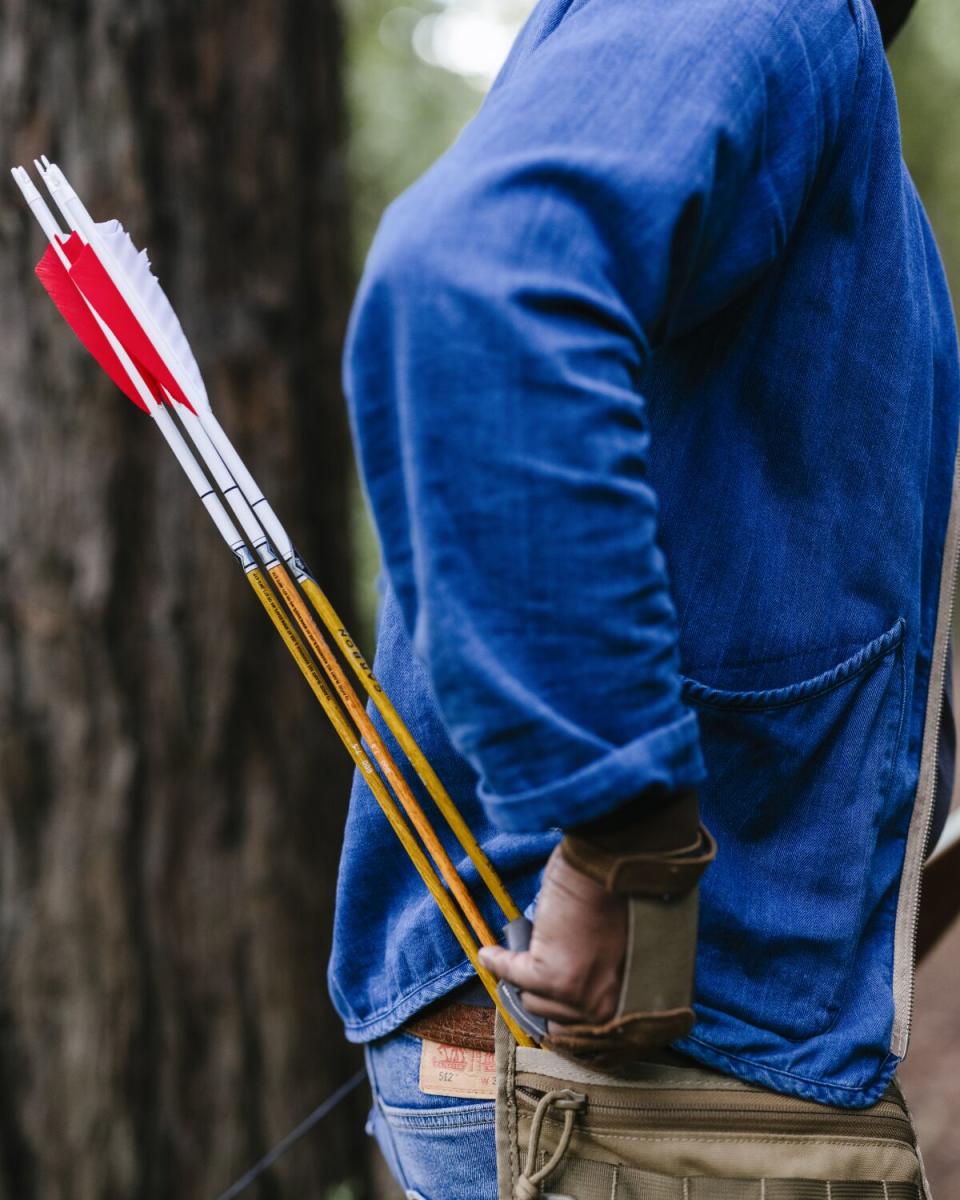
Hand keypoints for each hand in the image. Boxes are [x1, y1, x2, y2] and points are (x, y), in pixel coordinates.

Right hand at [478, 845, 627, 1027]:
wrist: (610, 868)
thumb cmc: (619, 899)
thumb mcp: (618, 953)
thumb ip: (600, 977)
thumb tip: (565, 988)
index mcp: (630, 1005)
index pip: (586, 1031)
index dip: (563, 1014)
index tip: (546, 1003)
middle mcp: (606, 1009)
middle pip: (556, 1021)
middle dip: (541, 998)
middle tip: (529, 978)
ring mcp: (578, 995)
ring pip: (533, 1001)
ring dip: (522, 981)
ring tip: (514, 962)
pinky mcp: (550, 976)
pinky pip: (513, 974)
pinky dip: (498, 961)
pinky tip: (491, 953)